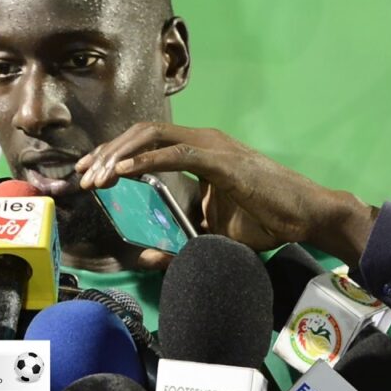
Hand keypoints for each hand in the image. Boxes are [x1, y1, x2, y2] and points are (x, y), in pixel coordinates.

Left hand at [75, 123, 373, 262]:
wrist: (308, 217)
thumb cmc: (267, 221)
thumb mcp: (213, 235)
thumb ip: (181, 241)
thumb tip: (146, 256)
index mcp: (199, 150)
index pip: (147, 142)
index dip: (113, 153)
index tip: (88, 172)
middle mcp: (202, 140)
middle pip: (142, 134)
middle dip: (107, 151)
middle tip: (82, 174)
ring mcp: (213, 147)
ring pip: (153, 138)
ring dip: (120, 154)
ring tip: (97, 176)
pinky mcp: (222, 161)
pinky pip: (177, 155)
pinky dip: (146, 160)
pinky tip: (123, 172)